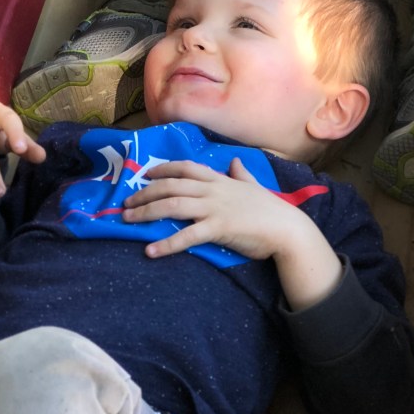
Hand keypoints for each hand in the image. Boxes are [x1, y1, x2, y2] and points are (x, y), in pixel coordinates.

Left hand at [122, 158, 341, 308]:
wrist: (287, 229)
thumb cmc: (270, 209)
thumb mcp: (253, 185)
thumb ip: (241, 174)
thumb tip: (235, 162)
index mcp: (220, 179)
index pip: (185, 168)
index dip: (163, 169)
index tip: (145, 175)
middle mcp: (213, 190)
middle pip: (171, 186)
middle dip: (145, 193)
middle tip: (126, 203)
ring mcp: (214, 208)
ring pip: (173, 206)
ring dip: (146, 213)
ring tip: (127, 221)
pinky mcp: (218, 228)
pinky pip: (187, 236)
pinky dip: (166, 244)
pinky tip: (150, 251)